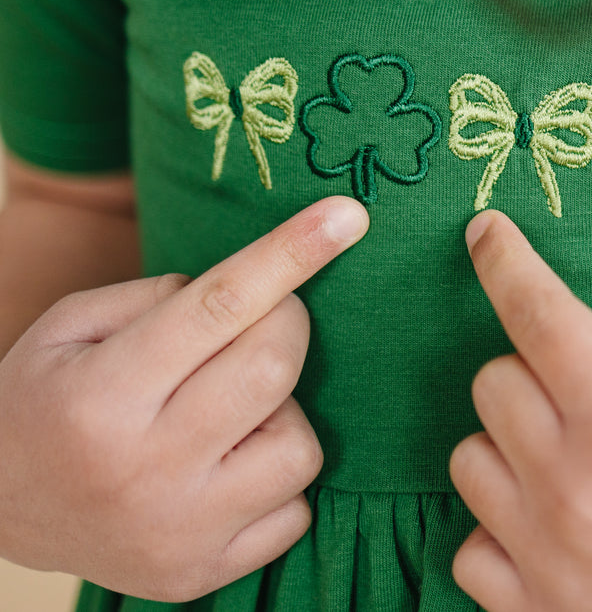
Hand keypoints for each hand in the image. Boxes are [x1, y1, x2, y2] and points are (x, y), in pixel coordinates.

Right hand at [0, 196, 368, 601]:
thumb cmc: (43, 400)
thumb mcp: (68, 327)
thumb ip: (159, 294)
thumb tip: (256, 286)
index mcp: (102, 395)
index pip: (219, 307)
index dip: (290, 254)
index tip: (348, 216)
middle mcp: (144, 468)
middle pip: (274, 367)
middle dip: (286, 325)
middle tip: (260, 323)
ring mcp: (179, 531)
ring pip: (300, 445)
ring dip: (282, 411)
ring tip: (230, 412)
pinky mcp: (202, 574)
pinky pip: (296, 509)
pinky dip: (277, 477)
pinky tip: (231, 466)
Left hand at [449, 209, 591, 611]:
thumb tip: (560, 343)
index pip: (538, 315)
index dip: (505, 262)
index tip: (485, 233)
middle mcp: (576, 489)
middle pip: (492, 382)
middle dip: (533, 371)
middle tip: (586, 393)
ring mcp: (552, 559)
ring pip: (467, 460)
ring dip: (513, 447)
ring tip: (574, 463)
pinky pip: (471, 548)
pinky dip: (505, 529)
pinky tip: (559, 526)